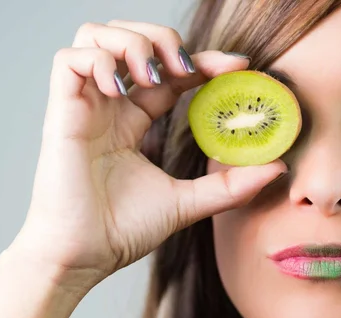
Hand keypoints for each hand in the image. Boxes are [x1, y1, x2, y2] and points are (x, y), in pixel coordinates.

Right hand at [10, 20, 286, 291]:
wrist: (83, 258)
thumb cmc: (123, 231)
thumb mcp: (189, 202)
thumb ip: (231, 185)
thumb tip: (278, 168)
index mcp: (135, 122)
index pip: (171, 75)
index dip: (203, 61)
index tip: (239, 66)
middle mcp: (110, 108)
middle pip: (132, 41)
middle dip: (164, 40)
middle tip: (188, 67)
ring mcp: (85, 107)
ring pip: (96, 36)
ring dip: (132, 43)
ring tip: (154, 76)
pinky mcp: (62, 112)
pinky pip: (69, 60)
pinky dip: (98, 61)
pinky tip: (122, 91)